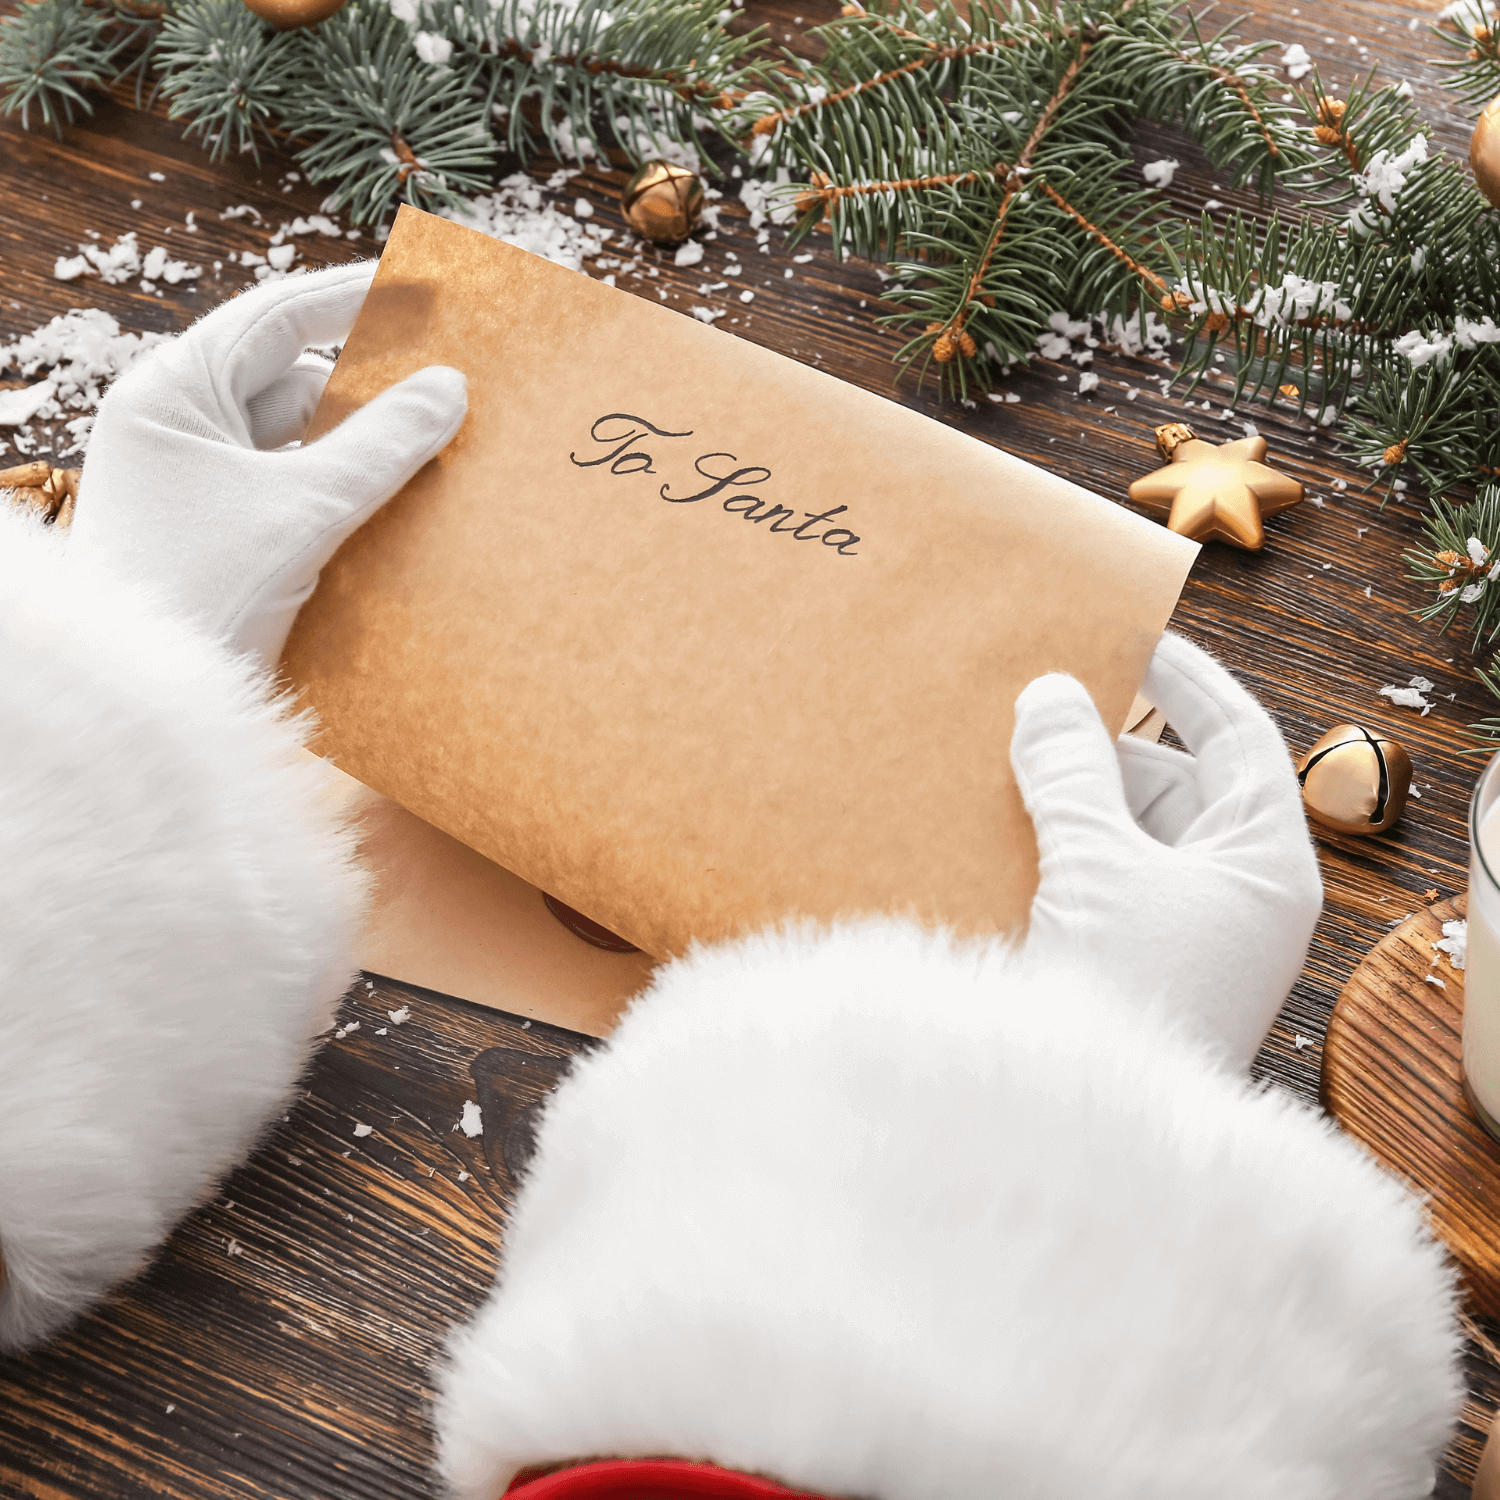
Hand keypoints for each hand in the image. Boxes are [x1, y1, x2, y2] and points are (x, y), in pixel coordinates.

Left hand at [68, 261, 467, 665]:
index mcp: (172, 394)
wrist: (151, 711)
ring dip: (363, 449)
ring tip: (436, 450)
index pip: (276, 318)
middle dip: (370, 389)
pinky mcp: (223, 534)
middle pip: (294, 382)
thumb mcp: (303, 511)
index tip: (427, 289)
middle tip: (449, 387)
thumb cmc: (201, 594)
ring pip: (300, 442)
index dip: (355, 298)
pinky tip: (400, 503)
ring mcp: (198, 484)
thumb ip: (382, 445)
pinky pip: (296, 491)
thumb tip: (450, 387)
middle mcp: (178, 428)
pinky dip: (345, 493)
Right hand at [1011, 631, 1322, 1066]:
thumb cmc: (1126, 1001)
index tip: (1127, 635)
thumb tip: (1048, 694)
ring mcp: (1179, 931)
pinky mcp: (1126, 961)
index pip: (1238, 738)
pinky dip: (1052, 849)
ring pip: (1124, 831)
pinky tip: (997, 832)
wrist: (1087, 1144)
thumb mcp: (1098, 869)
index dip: (1184, 678)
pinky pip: (1093, 877)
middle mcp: (1232, 892)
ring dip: (1066, 800)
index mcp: (1265, 863)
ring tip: (1001, 771)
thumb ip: (1071, 773)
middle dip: (1102, 747)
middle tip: (1030, 707)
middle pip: (1171, 782)